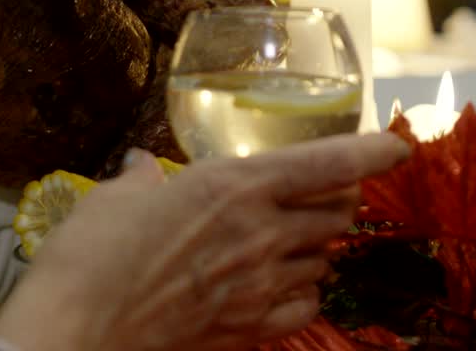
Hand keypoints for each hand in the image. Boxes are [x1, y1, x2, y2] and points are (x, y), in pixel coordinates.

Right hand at [0, 132, 411, 350]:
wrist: (79, 328)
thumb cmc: (91, 255)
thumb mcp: (115, 198)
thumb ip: (141, 179)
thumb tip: (140, 168)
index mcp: (235, 186)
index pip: (328, 164)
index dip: (371, 152)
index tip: (396, 145)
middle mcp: (262, 233)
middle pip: (337, 214)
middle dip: (338, 201)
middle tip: (320, 195)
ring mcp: (261, 286)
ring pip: (325, 260)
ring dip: (318, 246)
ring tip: (292, 240)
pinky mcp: (251, 329)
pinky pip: (306, 306)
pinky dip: (303, 292)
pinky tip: (281, 287)